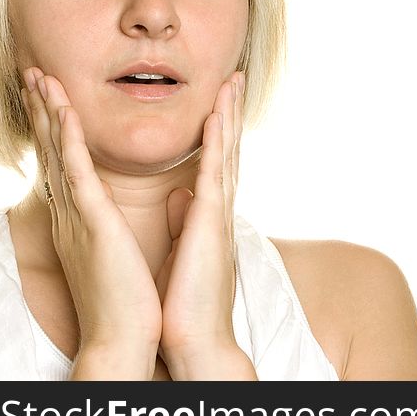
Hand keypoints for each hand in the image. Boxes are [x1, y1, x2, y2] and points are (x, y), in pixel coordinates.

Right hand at [20, 68, 161, 376]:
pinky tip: (65, 111)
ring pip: (59, 153)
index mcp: (83, 220)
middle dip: (45, 111)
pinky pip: (77, 173)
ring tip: (40, 77)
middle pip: (54, 151)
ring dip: (50, 112)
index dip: (58, 128)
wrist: (124, 338)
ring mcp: (78, 218)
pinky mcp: (92, 225)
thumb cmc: (125, 300)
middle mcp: (72, 214)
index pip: (67, 163)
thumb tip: (132, 205)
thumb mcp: (118, 253)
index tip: (54, 98)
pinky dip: (69, 140)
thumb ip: (115, 225)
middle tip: (34, 73)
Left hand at [156, 71, 253, 377]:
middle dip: (231, 111)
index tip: (221, 99)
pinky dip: (217, 141)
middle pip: (230, 148)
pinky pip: (214, 171)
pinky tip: (217, 113)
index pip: (218, 162)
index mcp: (210, 215)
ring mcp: (219, 213)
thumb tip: (181, 194)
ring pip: (228, 152)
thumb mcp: (181, 252)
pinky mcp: (210, 222)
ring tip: (232, 80)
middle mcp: (220, 209)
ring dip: (229, 114)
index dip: (221, 128)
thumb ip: (184, 219)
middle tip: (235, 76)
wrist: (196, 339)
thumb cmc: (185, 302)